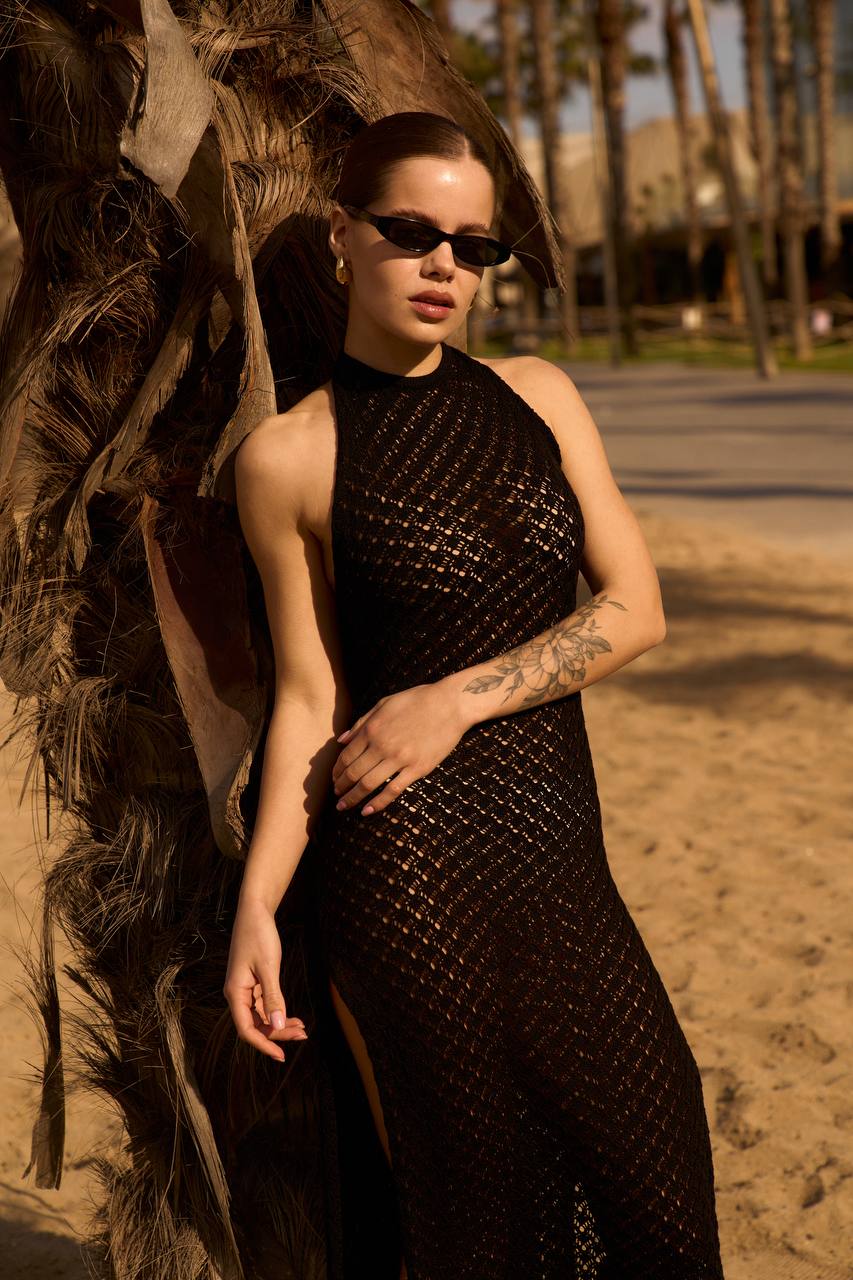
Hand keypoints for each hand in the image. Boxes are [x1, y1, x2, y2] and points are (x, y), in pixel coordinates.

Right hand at [223, 896, 308, 1061]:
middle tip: (302, 1036)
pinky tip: (294, 1017)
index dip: (263, 1044)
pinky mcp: (254, 984)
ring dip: (280, 1024)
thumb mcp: (268, 967)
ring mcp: (246, 990)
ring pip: (262, 1017)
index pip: (246, 1030)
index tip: (281, 1055)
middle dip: (278, 1033)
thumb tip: (277, 1025)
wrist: (255, 911)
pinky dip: (279, 1012)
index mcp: (235, 993)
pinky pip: (265, 1006)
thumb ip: (273, 997)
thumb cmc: (258, 935)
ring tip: (302, 1029)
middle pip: (256, 1025)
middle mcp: (238, 995)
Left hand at [332, 678, 470, 816]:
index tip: (334, 780)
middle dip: (341, 788)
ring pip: (368, 784)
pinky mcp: (417, 769)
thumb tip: (340, 740)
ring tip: (345, 806)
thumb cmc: (417, 700)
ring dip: (353, 798)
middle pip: (353, 773)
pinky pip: (393, 791)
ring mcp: (400, 759)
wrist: (450, 704)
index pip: (346, 757)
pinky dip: (378, 803)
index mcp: (372, 729)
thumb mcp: (384, 704)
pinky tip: (367, 811)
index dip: (336, 772)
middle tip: (337, 798)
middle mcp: (382, 745)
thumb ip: (361, 723)